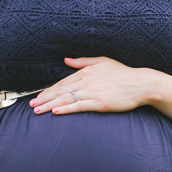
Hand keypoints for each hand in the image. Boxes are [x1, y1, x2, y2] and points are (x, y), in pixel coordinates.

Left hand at [30, 56, 155, 114]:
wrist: (140, 84)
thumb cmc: (123, 73)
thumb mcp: (102, 61)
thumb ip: (82, 61)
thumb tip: (66, 59)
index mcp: (86, 72)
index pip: (63, 82)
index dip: (48, 90)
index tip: (38, 96)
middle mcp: (87, 81)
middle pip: (61, 91)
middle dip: (44, 98)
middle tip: (32, 105)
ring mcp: (93, 92)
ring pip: (67, 99)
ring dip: (50, 105)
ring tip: (38, 110)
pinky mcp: (100, 103)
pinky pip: (79, 106)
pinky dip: (66, 109)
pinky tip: (56, 112)